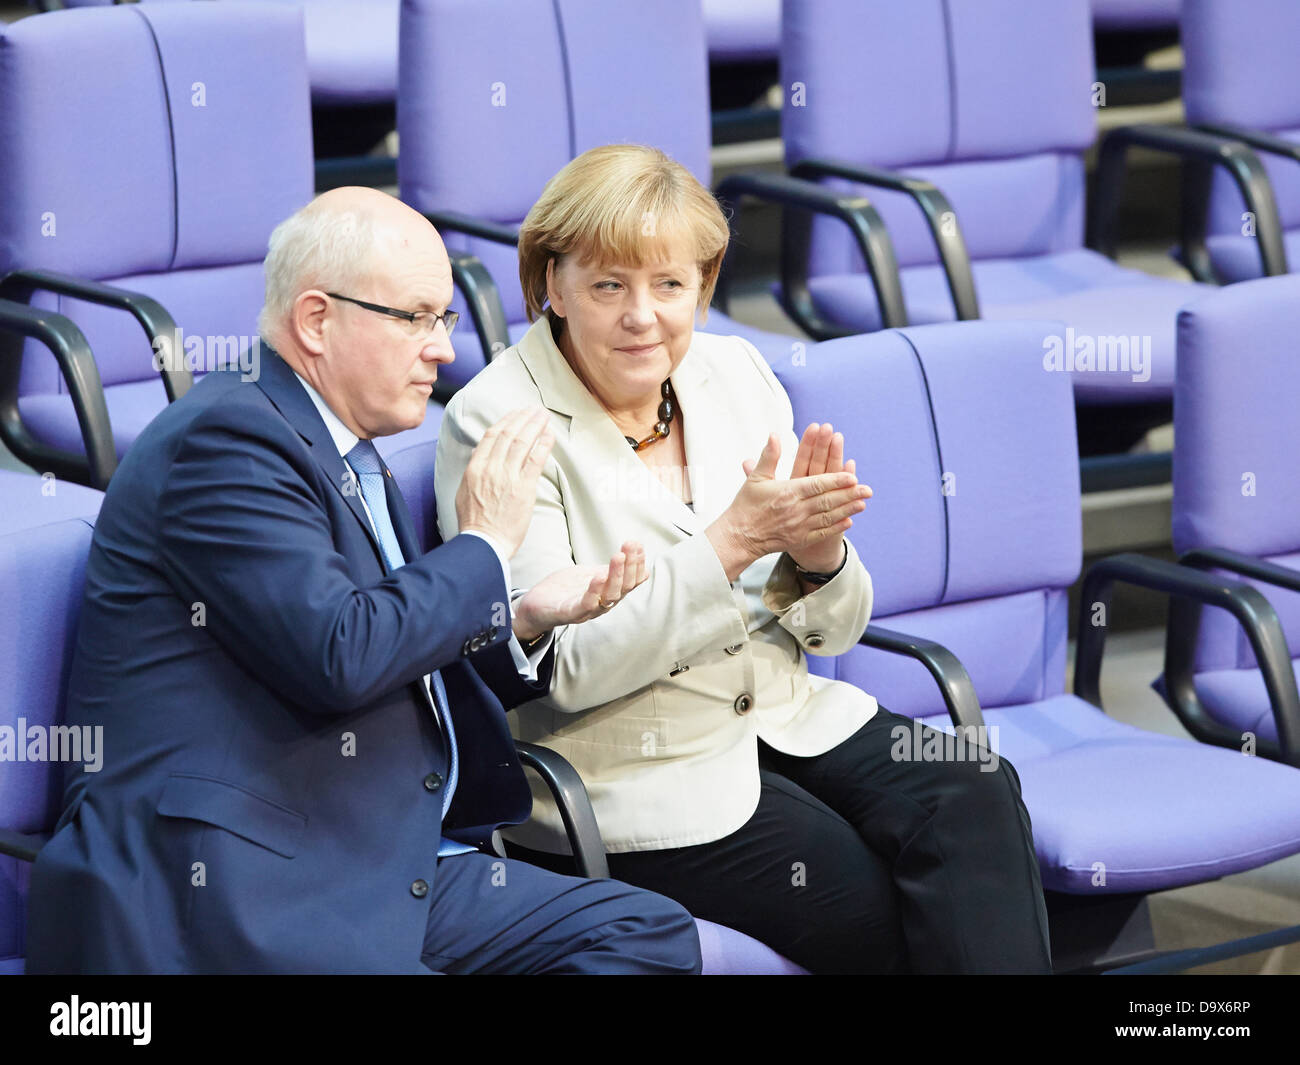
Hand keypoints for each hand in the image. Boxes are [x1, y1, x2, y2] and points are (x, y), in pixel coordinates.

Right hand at [456, 407, 554, 557]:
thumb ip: (474, 471)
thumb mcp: (465, 491)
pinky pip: (535, 460)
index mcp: (475, 468)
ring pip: (522, 442)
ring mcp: (507, 477)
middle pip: (509, 434)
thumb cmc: (474, 522)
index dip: (506, 421)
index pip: (492, 436)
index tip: (516, 414)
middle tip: (534, 409)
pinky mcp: (523, 488)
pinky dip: (543, 444)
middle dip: (523, 418)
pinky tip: (549, 434)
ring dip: (535, 425)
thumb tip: (480, 456)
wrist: (483, 543)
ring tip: (543, 415)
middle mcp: (490, 468)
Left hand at [513, 541, 647, 641]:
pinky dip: (595, 591)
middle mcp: (604, 604)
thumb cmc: (564, 590)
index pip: (631, 581)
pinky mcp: (570, 613)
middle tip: (631, 545)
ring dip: (616, 575)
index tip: (637, 544)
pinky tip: (599, 576)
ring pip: (610, 595)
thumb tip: (634, 558)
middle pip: (625, 587)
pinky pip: (586, 604)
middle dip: (630, 565)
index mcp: (609, 593)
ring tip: (618, 556)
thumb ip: (609, 570)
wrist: (534, 606)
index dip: (637, 563)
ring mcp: (588, 610)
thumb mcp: (590, 574)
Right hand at [705, 428, 870, 582]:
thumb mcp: (756, 478)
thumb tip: (775, 435)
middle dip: (850, 494)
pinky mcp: (799, 540)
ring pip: (828, 517)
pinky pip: (821, 532)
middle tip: (868, 489)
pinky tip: (848, 521)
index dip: (837, 480)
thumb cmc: (746, 506)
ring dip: (848, 510)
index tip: (853, 476)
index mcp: (787, 492)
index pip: (817, 484)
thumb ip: (769, 456)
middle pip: (828, 501)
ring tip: (863, 503)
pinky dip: (836, 527)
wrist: (738, 537)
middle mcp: (796, 510)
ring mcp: (799, 527)